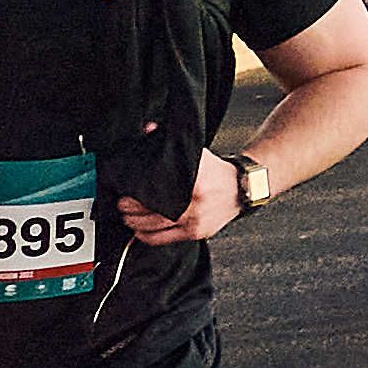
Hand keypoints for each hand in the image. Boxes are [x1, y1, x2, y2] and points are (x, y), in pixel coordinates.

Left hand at [120, 149, 242, 247]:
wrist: (246, 187)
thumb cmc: (219, 172)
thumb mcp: (198, 154)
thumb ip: (172, 142)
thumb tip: (148, 128)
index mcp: (195, 182)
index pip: (156, 189)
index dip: (137, 191)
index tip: (126, 189)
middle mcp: (195, 203)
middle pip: (152, 209)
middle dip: (131, 208)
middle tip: (122, 204)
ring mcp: (196, 220)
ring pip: (155, 226)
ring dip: (136, 223)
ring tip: (127, 217)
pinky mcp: (197, 233)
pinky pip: (165, 239)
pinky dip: (148, 237)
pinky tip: (139, 232)